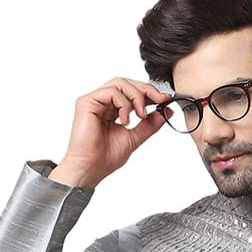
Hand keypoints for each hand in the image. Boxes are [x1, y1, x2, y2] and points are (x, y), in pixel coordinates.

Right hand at [49, 77, 168, 187]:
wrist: (91, 168)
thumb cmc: (106, 157)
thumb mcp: (134, 138)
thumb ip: (148, 125)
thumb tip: (165, 112)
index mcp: (113, 109)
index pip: (132, 92)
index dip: (149, 93)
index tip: (165, 99)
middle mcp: (103, 102)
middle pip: (126, 83)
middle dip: (146, 90)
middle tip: (160, 100)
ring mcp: (95, 100)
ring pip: (119, 83)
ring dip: (136, 97)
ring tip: (141, 115)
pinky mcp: (87, 102)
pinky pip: (110, 91)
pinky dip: (123, 104)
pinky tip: (125, 120)